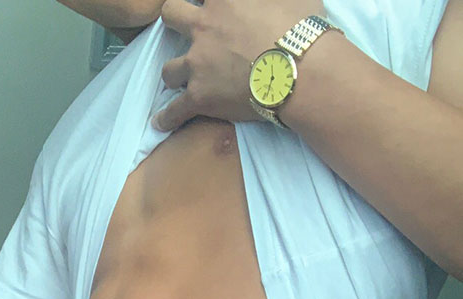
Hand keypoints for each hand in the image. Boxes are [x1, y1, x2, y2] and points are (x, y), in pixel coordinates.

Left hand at [153, 0, 323, 130]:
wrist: (301, 70)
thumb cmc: (302, 29)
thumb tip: (273, 0)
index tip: (202, 2)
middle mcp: (204, 26)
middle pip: (171, 15)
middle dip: (175, 20)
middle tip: (183, 30)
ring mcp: (197, 64)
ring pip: (168, 69)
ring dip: (173, 74)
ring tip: (178, 81)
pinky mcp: (199, 97)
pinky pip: (173, 111)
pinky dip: (167, 117)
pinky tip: (161, 122)